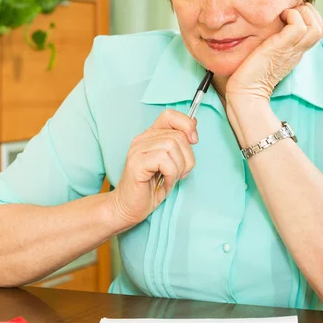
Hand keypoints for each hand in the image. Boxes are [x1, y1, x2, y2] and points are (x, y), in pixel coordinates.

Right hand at [110, 109, 196, 228]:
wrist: (128, 207)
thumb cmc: (150, 187)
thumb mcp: (172, 163)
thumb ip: (179, 144)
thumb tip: (193, 125)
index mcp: (150, 136)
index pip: (170, 115)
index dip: (186, 124)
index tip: (194, 140)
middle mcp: (142, 139)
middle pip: (178, 136)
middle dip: (187, 158)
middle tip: (179, 173)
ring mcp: (137, 150)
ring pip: (172, 146)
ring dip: (179, 167)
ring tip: (171, 178)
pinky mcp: (136, 163)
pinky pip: (164, 159)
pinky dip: (171, 173)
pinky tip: (165, 182)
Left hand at [226, 3, 322, 101]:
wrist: (246, 91)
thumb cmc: (250, 74)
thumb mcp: (267, 53)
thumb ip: (273, 43)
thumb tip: (270, 28)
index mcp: (296, 52)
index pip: (317, 30)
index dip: (308, 17)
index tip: (289, 14)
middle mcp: (298, 51)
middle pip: (321, 28)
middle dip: (308, 12)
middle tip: (289, 13)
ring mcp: (292, 49)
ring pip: (316, 26)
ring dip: (302, 13)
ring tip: (285, 15)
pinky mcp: (282, 47)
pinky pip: (299, 26)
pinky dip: (292, 15)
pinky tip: (279, 18)